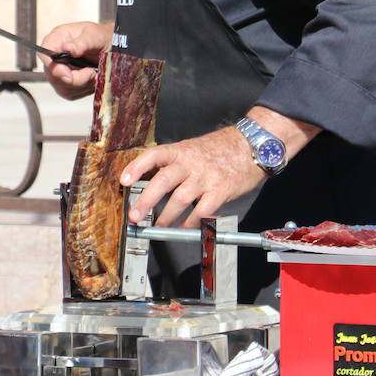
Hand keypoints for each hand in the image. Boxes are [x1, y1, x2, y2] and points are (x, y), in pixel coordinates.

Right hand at [40, 21, 110, 99]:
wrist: (112, 47)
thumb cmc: (102, 37)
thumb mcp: (95, 36)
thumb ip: (81, 42)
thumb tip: (67, 48)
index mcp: (58, 38)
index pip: (44, 54)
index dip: (54, 67)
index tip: (69, 75)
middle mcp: (54, 55)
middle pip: (53, 75)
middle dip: (75, 79)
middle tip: (91, 72)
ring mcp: (58, 70)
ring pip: (62, 87)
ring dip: (82, 85)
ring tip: (93, 73)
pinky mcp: (65, 83)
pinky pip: (70, 94)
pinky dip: (84, 90)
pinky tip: (91, 79)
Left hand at [119, 126, 265, 227]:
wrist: (252, 146)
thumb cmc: (218, 150)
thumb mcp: (191, 148)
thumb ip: (173, 163)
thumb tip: (150, 181)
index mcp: (180, 151)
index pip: (154, 156)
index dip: (137, 167)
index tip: (124, 181)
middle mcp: (191, 163)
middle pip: (163, 181)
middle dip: (146, 201)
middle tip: (135, 216)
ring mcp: (206, 177)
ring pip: (180, 199)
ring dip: (166, 216)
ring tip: (158, 227)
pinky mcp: (220, 191)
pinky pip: (202, 211)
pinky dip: (191, 222)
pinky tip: (184, 228)